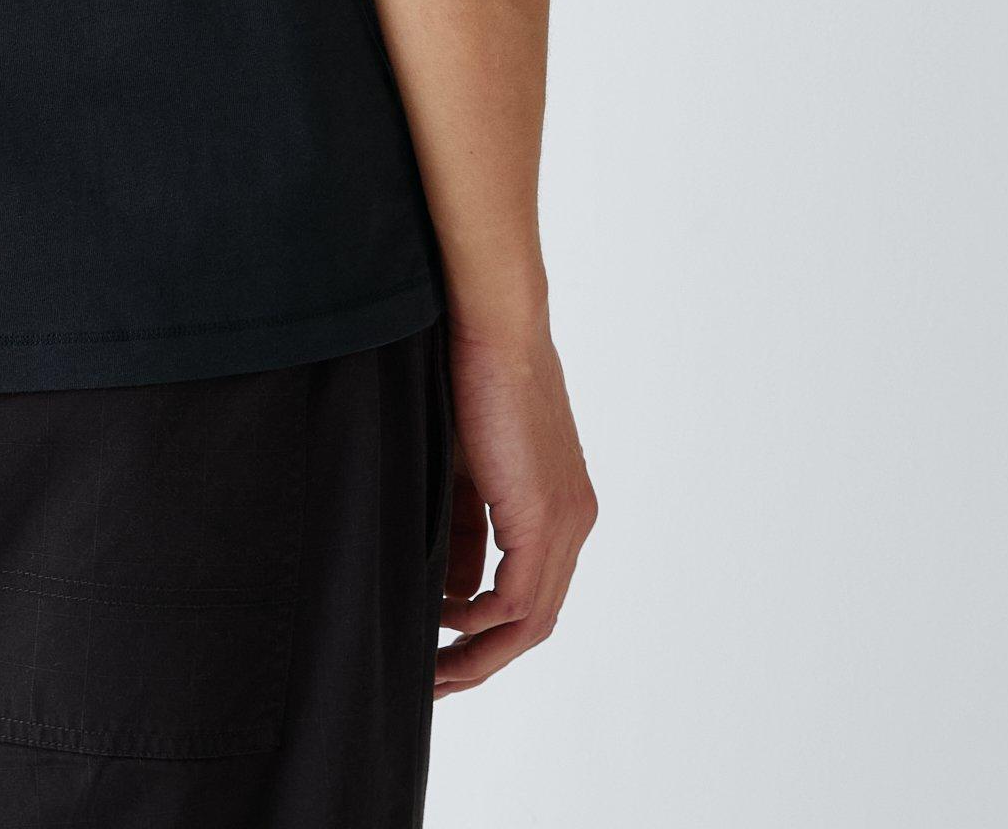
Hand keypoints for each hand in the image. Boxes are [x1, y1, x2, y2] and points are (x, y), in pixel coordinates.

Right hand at [435, 320, 596, 695]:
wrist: (493, 325)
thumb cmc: (472, 375)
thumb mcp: (462, 466)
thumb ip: (463, 526)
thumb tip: (455, 589)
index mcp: (559, 504)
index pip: (531, 591)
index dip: (488, 629)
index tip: (442, 644)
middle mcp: (573, 521)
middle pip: (535, 619)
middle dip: (483, 658)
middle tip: (437, 681)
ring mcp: (564, 522)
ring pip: (531, 620)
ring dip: (482, 653)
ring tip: (434, 671)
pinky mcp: (543, 518)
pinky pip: (520, 600)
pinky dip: (483, 623)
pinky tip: (444, 624)